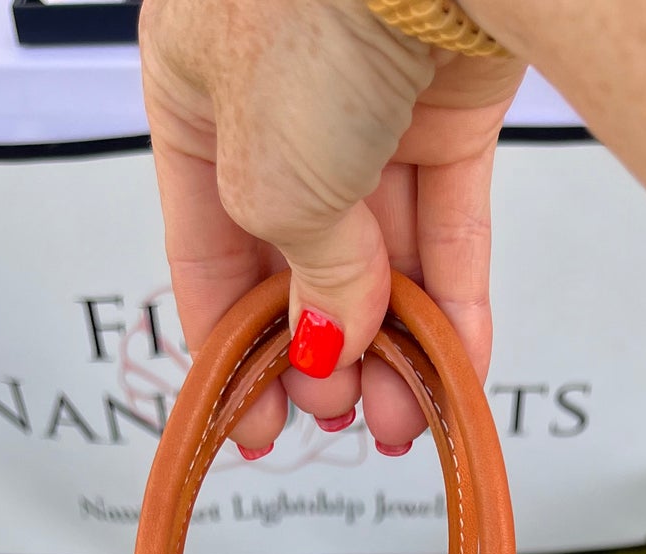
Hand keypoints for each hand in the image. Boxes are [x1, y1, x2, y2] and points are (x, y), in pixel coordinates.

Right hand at [141, 0, 523, 451]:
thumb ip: (301, 276)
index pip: (204, 243)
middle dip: (323, 349)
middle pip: (301, 252)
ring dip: (393, 342)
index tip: (256, 419)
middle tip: (341, 416)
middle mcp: (278, 89)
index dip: (230, 343)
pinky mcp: (455, 96)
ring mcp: (371, 91)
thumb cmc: (312, 10)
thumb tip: (328, 339)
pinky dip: (453, 295)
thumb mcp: (273, 182)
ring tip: (400, 415)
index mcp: (190, 89)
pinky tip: (453, 365)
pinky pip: (448, 218)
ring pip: (382, 245)